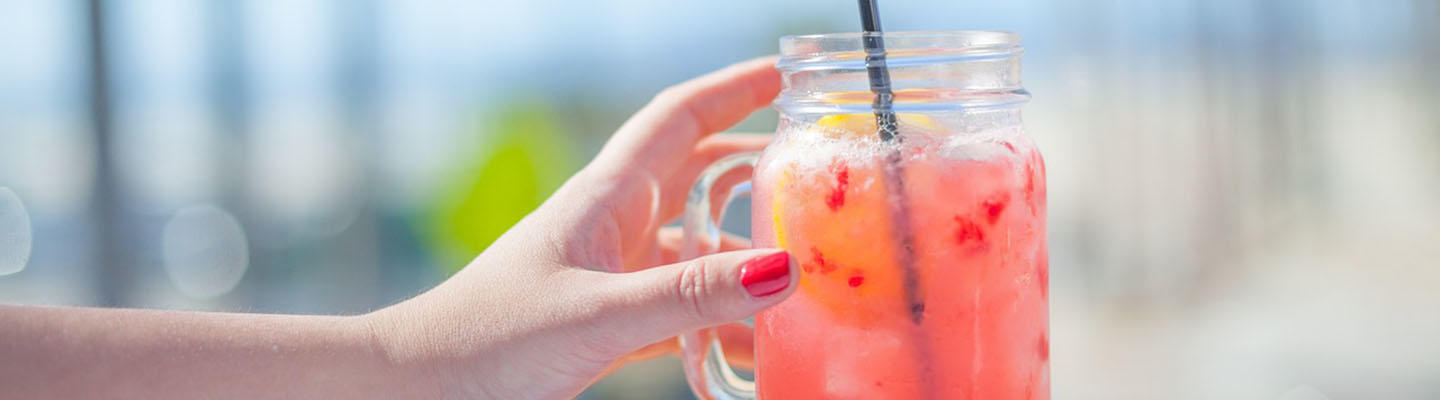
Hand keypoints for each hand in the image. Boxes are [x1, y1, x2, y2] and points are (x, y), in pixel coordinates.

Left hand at [366, 57, 796, 398]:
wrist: (421, 391)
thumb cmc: (489, 341)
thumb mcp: (600, 314)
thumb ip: (690, 295)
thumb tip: (783, 270)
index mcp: (604, 199)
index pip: (676, 121)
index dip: (731, 91)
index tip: (785, 77)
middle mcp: (611, 227)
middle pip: (697, 178)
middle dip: (754, 170)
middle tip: (815, 174)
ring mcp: (608, 276)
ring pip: (694, 252)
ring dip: (744, 261)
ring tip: (805, 274)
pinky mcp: (605, 324)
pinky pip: (679, 311)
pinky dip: (718, 322)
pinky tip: (752, 344)